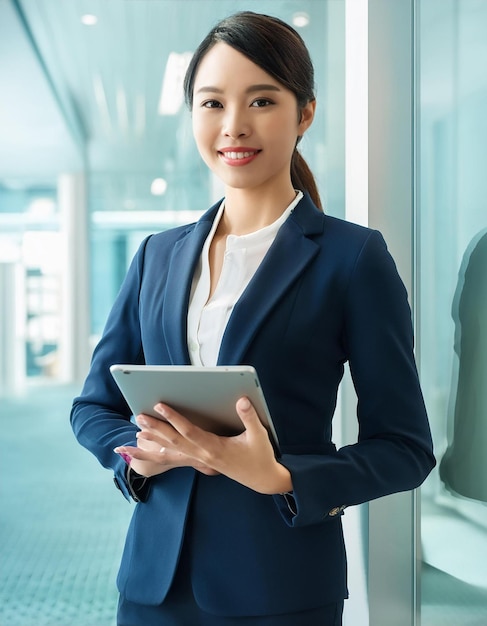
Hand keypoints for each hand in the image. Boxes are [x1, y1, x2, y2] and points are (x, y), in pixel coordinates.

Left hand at [132, 397, 291, 494]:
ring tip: (137, 432)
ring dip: (154, 441)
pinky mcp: (201, 460)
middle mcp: (203, 455)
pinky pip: (177, 457)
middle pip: (174, 441)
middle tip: (139, 416)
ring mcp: (201, 460)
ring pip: (172, 451)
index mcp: (215, 448)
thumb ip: (249, 417)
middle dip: (156, 428)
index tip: (160, 406)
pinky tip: (150, 449)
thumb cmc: (260, 455)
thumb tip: (241, 400)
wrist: (262, 478)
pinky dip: (162, 452)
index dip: (174, 418)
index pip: (189, 432)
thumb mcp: (259, 436)